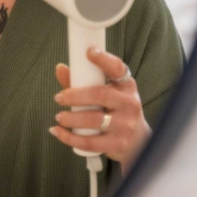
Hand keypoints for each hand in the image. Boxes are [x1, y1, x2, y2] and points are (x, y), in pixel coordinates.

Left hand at [51, 48, 151, 173]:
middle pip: (100, 95)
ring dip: (71, 118)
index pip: (117, 69)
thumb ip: (84, 82)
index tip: (90, 52)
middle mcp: (129, 103)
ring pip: (93, 119)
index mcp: (126, 86)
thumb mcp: (109, 94)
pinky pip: (90, 142)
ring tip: (59, 117)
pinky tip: (57, 132)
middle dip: (75, 95)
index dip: (104, 60)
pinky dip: (69, 138)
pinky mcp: (118, 144)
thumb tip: (60, 68)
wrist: (139, 142)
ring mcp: (125, 125)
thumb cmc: (118, 112)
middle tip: (58, 98)